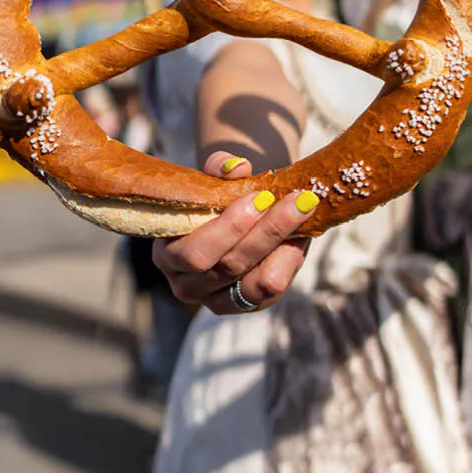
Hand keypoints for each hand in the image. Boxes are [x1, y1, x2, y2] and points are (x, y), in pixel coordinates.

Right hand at [151, 152, 316, 314]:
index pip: (194, 253)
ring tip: (304, 209)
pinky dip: (290, 260)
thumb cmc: (220, 195)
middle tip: (297, 199)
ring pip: (256, 283)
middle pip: (228, 267)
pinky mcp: (247, 306)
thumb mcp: (215, 177)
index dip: (229, 227)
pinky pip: (273, 290)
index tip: (260, 195)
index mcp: (167, 253)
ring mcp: (216, 300)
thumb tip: (238, 168)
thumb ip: (220, 166)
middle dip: (266, 231)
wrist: (241, 211)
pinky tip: (301, 233)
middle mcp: (186, 284)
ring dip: (284, 244)